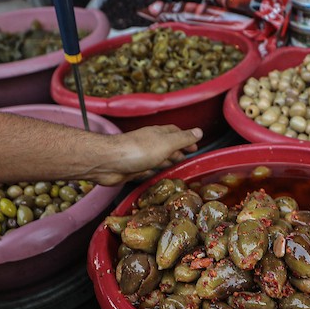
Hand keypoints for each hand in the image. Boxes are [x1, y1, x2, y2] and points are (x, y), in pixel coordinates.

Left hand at [84, 125, 201, 184]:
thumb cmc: (139, 150)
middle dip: (177, 151)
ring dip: (166, 162)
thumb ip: (183, 139)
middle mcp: (149, 143)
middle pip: (166, 146)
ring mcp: (139, 156)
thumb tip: (199, 131)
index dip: (186, 138)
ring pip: (157, 159)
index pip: (175, 132)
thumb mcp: (166, 143)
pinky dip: (153, 173)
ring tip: (176, 168)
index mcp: (158, 134)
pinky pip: (146, 171)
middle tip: (187, 159)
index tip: (195, 146)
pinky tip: (156, 177)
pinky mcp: (131, 169)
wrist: (109, 162)